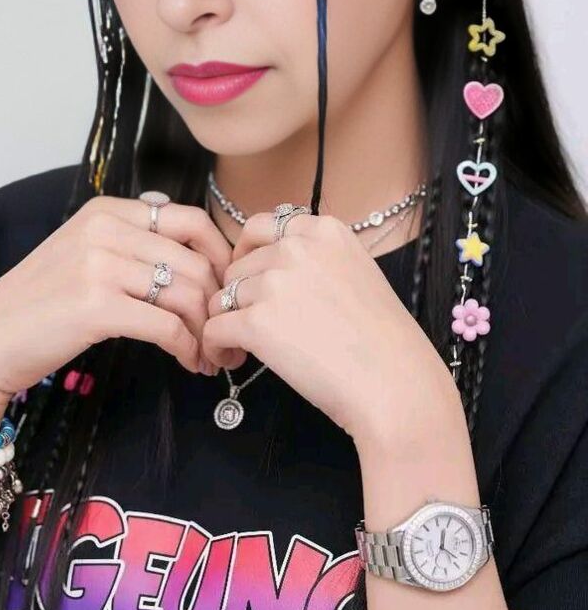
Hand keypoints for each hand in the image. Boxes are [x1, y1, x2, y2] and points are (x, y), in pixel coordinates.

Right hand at [0, 197, 234, 406]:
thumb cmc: (40, 304)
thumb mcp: (83, 251)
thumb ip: (129, 239)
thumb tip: (186, 236)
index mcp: (108, 211)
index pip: (191, 220)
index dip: (222, 256)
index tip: (230, 287)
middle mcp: (106, 230)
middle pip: (195, 261)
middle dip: (222, 301)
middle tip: (228, 331)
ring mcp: (100, 266)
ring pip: (187, 293)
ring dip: (209, 331)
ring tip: (212, 355)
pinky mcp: (96, 306)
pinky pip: (167, 325)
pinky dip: (188, 348)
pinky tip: (190, 362)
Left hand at [202, 210, 461, 449]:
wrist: (394, 382)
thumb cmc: (383, 340)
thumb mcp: (358, 272)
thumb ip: (316, 260)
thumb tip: (272, 268)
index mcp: (324, 231)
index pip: (259, 226)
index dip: (248, 255)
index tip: (251, 281)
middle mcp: (297, 247)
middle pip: (237, 265)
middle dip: (238, 295)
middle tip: (251, 325)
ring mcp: (275, 282)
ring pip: (221, 297)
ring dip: (226, 322)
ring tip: (242, 348)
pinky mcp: (257, 322)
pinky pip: (214, 328)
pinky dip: (214, 345)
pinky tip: (232, 359)